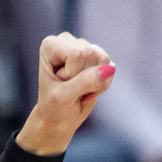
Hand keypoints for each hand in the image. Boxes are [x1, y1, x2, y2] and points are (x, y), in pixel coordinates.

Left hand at [17, 32, 114, 156]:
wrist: (58, 119)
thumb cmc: (54, 108)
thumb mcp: (63, 97)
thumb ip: (84, 82)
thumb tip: (110, 68)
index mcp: (51, 45)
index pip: (77, 54)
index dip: (73, 75)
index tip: (60, 84)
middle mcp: (67, 41)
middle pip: (92, 55)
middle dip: (85, 79)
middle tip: (70, 89)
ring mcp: (83, 47)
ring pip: (104, 60)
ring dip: (95, 83)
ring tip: (79, 90)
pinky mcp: (97, 57)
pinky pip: (111, 68)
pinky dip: (103, 84)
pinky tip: (89, 89)